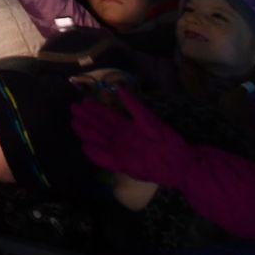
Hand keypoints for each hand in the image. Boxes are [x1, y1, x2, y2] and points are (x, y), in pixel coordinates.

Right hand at [70, 89, 189, 187]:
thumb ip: (134, 107)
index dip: (95, 109)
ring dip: (87, 133)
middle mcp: (122, 138)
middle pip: (100, 127)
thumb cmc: (169, 141)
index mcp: (129, 127)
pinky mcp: (124, 165)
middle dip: (86, 118)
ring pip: (100, 141)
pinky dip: (95, 154)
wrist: (181, 164)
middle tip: (72, 108)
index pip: (108, 116)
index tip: (82, 101)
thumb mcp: (151, 121)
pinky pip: (105, 160)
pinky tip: (84, 147)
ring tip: (74, 123)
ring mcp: (122, 152)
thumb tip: (119, 88)